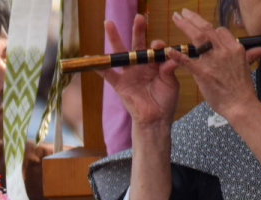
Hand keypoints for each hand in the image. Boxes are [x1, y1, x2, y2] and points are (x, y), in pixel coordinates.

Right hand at [100, 14, 180, 129]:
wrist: (155, 119)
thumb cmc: (165, 101)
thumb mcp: (171, 82)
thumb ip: (169, 68)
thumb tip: (171, 54)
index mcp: (155, 64)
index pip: (154, 48)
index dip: (157, 45)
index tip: (158, 47)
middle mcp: (141, 66)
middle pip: (138, 44)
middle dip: (138, 30)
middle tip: (139, 17)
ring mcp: (129, 74)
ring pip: (121, 54)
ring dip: (115, 38)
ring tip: (108, 23)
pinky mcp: (120, 85)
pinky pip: (108, 74)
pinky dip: (99, 67)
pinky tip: (90, 57)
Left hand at [167, 8, 260, 120]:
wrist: (240, 104)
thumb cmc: (242, 88)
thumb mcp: (248, 67)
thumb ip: (252, 55)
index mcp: (235, 48)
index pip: (220, 31)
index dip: (210, 29)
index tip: (201, 27)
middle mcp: (224, 51)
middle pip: (207, 29)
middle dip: (193, 18)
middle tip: (182, 12)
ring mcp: (213, 61)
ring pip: (199, 38)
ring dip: (186, 26)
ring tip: (176, 19)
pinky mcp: (203, 73)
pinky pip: (188, 61)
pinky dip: (178, 55)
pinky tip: (169, 50)